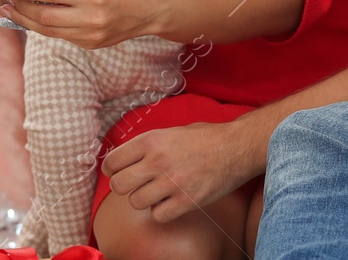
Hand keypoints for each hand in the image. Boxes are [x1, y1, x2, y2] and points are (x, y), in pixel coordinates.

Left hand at [0, 0, 160, 48]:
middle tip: (1, 1)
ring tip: (10, 12)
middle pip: (43, 18)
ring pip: (48, 32)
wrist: (150, 9)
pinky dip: (45, 28)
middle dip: (19, 10)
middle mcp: (91, 19)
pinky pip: (61, 36)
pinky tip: (33, 19)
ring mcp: (91, 36)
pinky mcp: (91, 45)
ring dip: (26, 22)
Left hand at [102, 120, 257, 222]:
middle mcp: (157, 161)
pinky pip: (158, 215)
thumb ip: (147, 145)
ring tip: (157, 191)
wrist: (235, 148)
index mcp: (151, 140)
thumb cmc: (204, 138)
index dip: (112, 169)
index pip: (112, 161)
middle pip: (119, 185)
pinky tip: (171, 201)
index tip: (117, 171)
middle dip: (124, 186)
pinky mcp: (186, 201)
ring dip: (144, 199)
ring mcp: (171, 183)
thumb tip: (125, 158)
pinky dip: (162, 211)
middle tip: (135, 184)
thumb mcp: (170, 132)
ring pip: (136, 202)